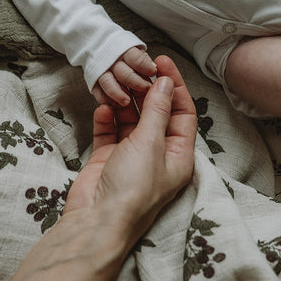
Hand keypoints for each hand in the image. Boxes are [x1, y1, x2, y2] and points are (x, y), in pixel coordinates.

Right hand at [65, 55, 195, 237]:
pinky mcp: (107, 156)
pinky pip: (108, 129)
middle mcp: (157, 154)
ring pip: (130, 119)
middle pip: (155, 113)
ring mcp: (131, 155)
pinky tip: (103, 107)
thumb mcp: (150, 143)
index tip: (162, 62)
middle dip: (147, 90)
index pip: (182, 112)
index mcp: (178, 155)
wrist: (98, 218)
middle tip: (135, 68)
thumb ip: (157, 110)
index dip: (174, 85)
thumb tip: (164, 83)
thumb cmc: (133, 187)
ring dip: (125, 102)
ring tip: (118, 84)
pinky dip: (106, 117)